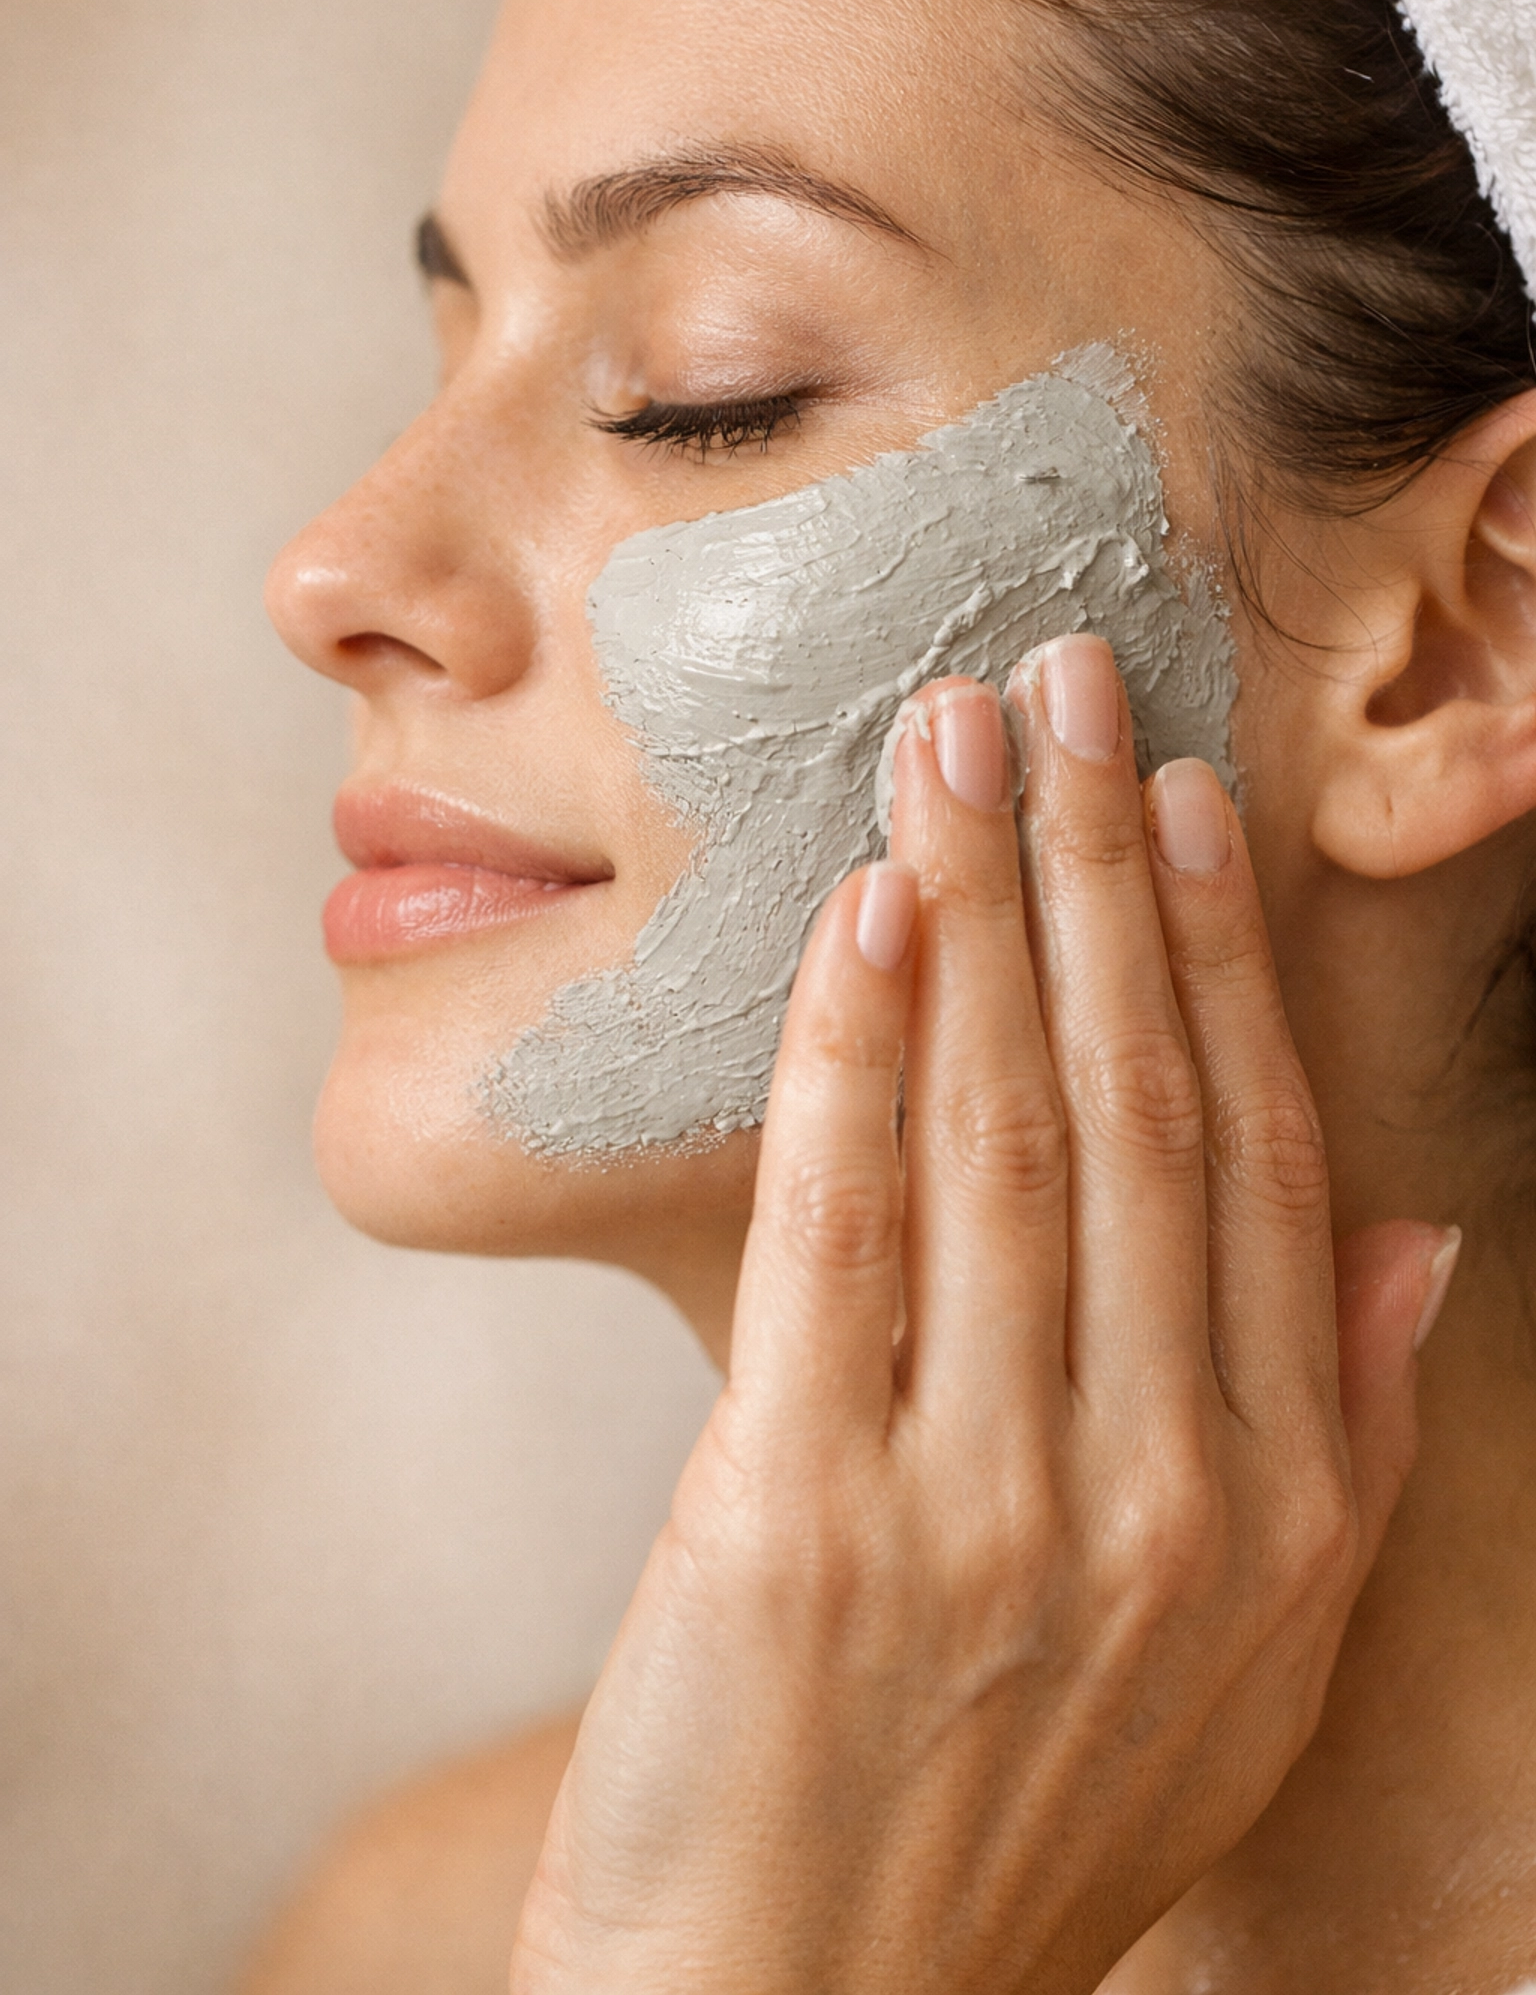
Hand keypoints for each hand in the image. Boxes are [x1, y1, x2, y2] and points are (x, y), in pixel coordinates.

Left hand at [509, 635, 1455, 1994]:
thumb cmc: (1009, 1822)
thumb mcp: (1248, 1672)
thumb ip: (1353, 1442)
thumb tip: (1427, 1235)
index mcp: (1279, 1511)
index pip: (1267, 1167)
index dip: (1227, 963)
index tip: (1188, 805)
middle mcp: (1163, 1491)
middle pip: (1147, 1109)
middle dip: (1104, 873)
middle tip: (1067, 683)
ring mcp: (989, 1505)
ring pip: (1009, 1133)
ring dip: (987, 907)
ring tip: (962, 739)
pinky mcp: (803, 1514)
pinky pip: (846, 1228)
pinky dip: (859, 1049)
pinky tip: (866, 911)